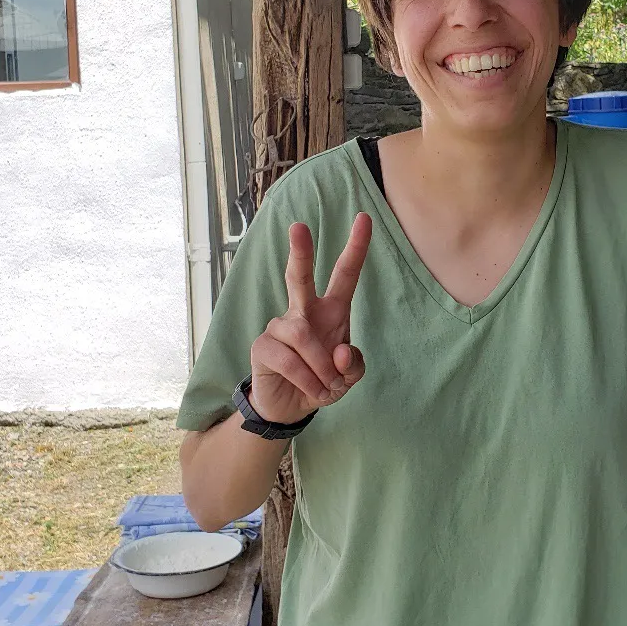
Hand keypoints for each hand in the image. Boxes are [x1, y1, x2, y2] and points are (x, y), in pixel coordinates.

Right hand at [249, 213, 372, 426]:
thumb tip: (340, 350)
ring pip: (302, 335)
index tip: (363, 218)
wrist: (291, 407)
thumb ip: (353, 364)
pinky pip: (289, 359)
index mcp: (331, 311)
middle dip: (300, 252)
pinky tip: (313, 390)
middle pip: (300, 277)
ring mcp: (279, 327)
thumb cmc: (322, 381)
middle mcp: (303, 312)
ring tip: (328, 386)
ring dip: (321, 367)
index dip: (356, 247)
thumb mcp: (348, 377)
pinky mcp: (263, 347)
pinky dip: (307, 378)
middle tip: (298, 226)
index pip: (345, 274)